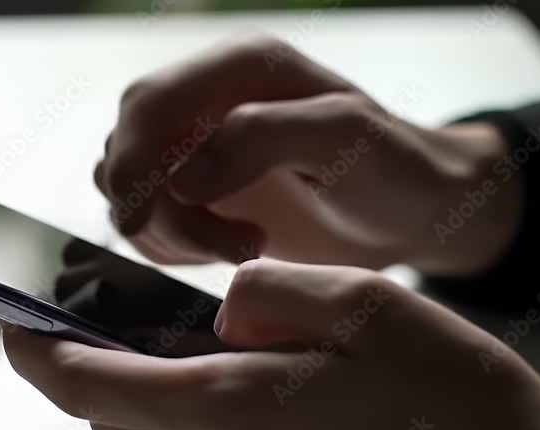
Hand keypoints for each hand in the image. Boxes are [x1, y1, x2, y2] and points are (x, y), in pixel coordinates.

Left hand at [2, 259, 539, 429]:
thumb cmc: (453, 403)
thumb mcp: (367, 305)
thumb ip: (268, 293)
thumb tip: (219, 310)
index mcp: (229, 410)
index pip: (86, 384)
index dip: (35, 352)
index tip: (13, 323)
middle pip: (112, 421)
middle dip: (100, 373)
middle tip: (125, 328)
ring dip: (158, 404)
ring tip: (215, 361)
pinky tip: (269, 410)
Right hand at [96, 38, 521, 275]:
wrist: (412, 214)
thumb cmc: (394, 168)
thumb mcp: (344, 138)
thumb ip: (261, 138)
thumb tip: (181, 178)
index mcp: (237, 70)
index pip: (147, 104)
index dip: (132, 160)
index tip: (141, 221)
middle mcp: (206, 103)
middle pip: (126, 151)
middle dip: (157, 209)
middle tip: (228, 245)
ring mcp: (196, 150)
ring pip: (129, 193)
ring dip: (174, 234)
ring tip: (248, 246)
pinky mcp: (195, 195)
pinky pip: (150, 224)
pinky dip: (178, 248)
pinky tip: (235, 248)